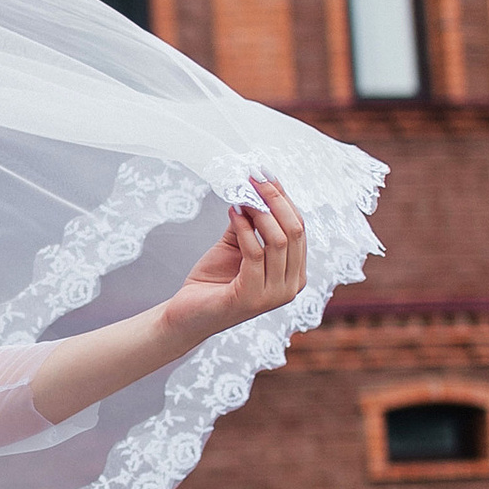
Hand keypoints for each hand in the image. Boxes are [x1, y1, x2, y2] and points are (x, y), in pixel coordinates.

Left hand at [155, 175, 307, 350]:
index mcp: (295, 273)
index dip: (283, 198)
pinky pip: (255, 253)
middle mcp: (292, 286)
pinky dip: (244, 228)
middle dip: (275, 199)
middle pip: (295, 231)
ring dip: (259, 210)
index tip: (265, 174)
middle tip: (253, 177)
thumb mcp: (238, 245)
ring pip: (279, 240)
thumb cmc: (215, 280)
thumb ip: (251, 222)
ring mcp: (275, 295)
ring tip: (240, 193)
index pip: (300, 227)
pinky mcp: (253, 297)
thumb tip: (254, 187)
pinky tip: (232, 212)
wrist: (188, 314)